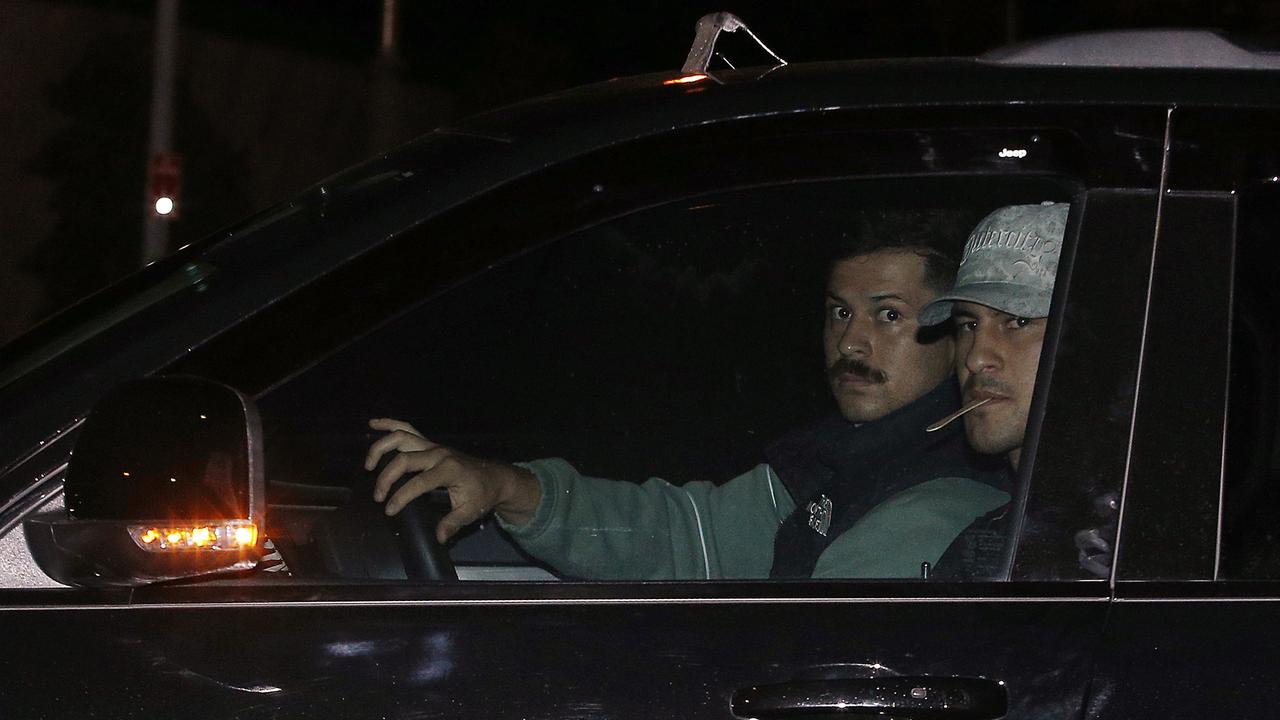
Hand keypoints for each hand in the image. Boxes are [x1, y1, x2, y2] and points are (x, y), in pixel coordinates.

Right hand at [365, 418, 539, 542]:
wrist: (494, 477)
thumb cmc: (482, 494)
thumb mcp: (471, 511)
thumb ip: (453, 523)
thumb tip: (438, 537)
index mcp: (449, 470)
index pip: (419, 482)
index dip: (401, 497)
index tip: (389, 510)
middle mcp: (438, 453)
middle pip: (404, 459)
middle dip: (386, 477)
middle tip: (378, 496)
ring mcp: (433, 445)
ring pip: (402, 437)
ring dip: (381, 447)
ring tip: (368, 464)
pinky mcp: (429, 443)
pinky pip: (407, 428)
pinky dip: (389, 424)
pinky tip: (373, 423)